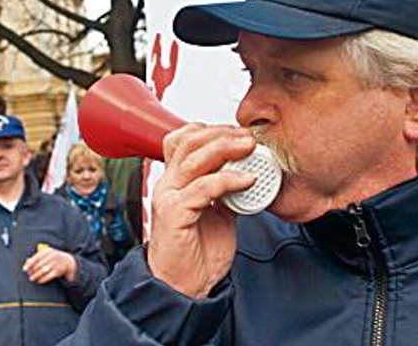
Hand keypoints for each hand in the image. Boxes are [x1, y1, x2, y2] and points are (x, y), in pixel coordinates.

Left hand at [23, 247, 77, 283]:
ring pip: (43, 270)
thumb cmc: (55, 258)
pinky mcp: (59, 270)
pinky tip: (39, 281)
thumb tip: (27, 261)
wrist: (69, 262)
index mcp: (48, 251)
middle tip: (29, 275)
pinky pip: (49, 275)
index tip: (24, 269)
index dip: (29, 264)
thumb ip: (37, 258)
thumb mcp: (47, 255)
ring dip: (36, 275)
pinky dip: (43, 279)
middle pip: (39, 264)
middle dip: (33, 271)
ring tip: (32, 279)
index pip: (36, 257)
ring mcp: (56, 263)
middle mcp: (52, 256)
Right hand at [147, 123, 256, 298]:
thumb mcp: (218, 213)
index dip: (210, 130)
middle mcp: (168, 185)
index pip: (183, 139)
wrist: (184, 287)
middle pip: (188, 142)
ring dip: (224, 149)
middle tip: (248, 136)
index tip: (238, 132)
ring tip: (249, 148)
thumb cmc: (197, 253)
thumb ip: (226, 191)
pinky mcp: (175, 214)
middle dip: (221, 134)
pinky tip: (246, 180)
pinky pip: (202, 188)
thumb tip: (247, 174)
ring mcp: (169, 198)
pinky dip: (227, 180)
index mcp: (175, 181)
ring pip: (193, 160)